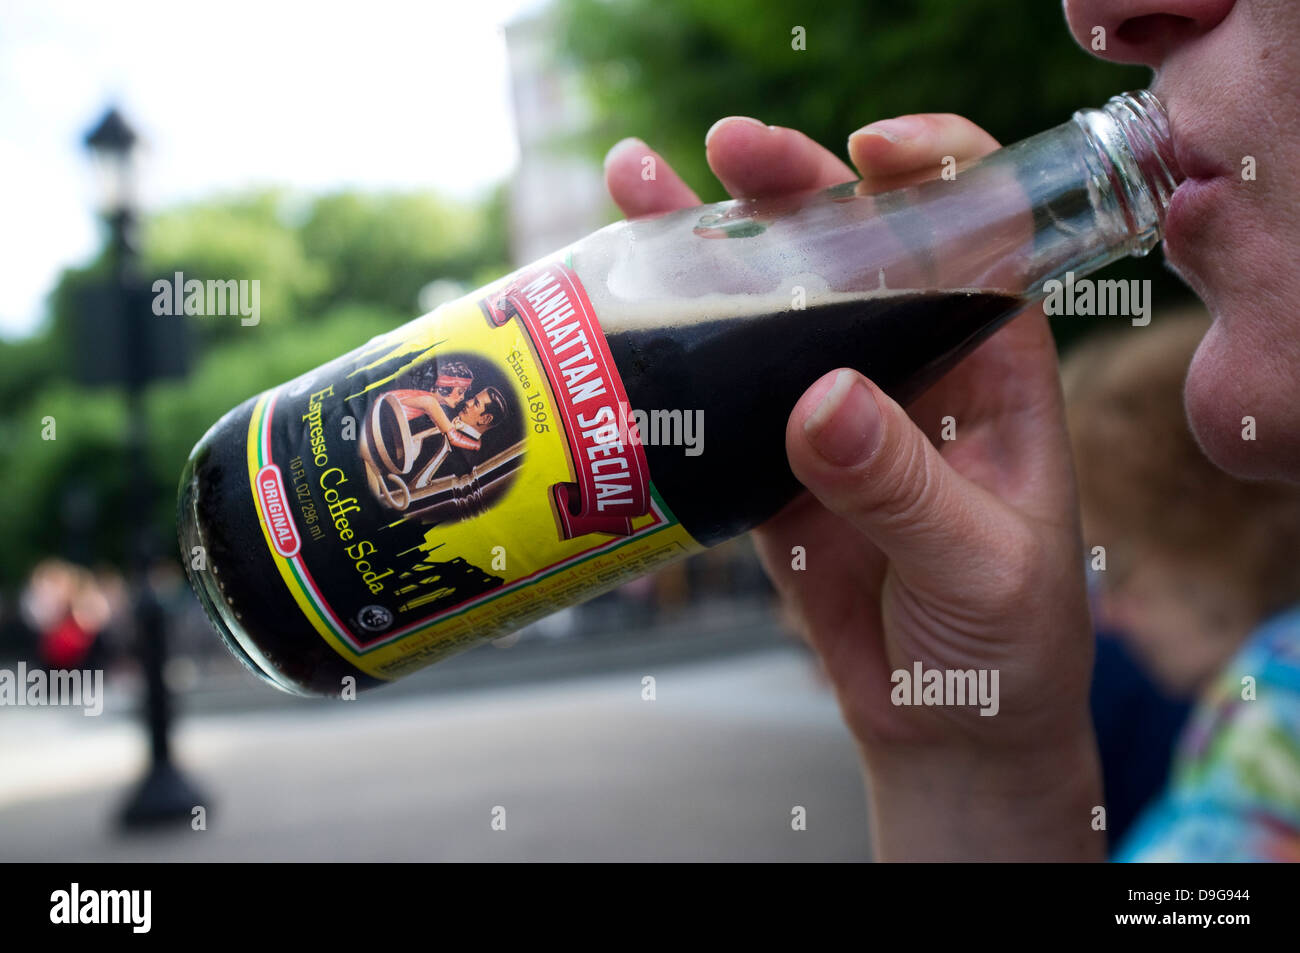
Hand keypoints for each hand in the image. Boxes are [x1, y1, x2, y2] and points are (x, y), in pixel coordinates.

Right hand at [605, 115, 1102, 860]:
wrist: (948, 726)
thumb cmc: (1007, 644)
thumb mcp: (979, 565)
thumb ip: (903, 488)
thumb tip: (822, 398)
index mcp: (990, 366)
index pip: (973, 232)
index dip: (929, 172)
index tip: (869, 156)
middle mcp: (907, 367)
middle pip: (850, 246)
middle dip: (792, 189)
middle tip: (730, 153)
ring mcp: (830, 410)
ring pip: (766, 305)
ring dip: (708, 243)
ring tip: (640, 185)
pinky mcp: (767, 458)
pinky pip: (715, 386)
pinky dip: (665, 344)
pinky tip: (615, 297)